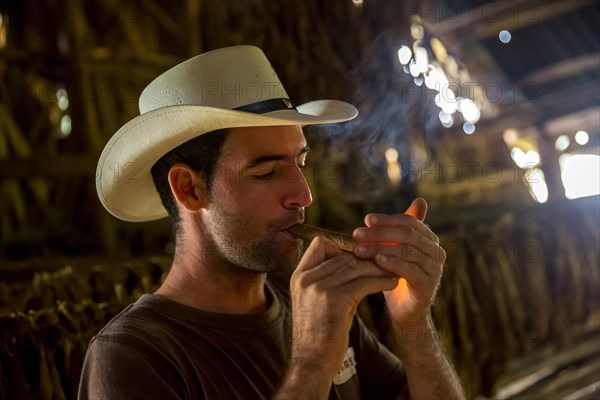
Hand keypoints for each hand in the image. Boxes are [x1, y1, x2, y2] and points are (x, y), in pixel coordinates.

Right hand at [289, 236, 397, 376]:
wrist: (312, 362)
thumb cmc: (319, 332)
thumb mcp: (317, 300)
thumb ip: (330, 279)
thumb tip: (356, 262)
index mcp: (299, 275)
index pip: (320, 244)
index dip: (341, 247)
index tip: (358, 258)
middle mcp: (307, 278)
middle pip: (344, 255)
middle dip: (367, 259)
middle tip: (387, 261)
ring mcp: (319, 288)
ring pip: (356, 266)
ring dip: (379, 268)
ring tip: (393, 271)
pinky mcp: (335, 300)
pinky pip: (364, 282)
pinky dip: (381, 281)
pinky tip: (392, 283)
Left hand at [352, 198, 445, 324]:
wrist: (404, 309)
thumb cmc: (396, 275)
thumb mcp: (392, 252)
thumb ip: (387, 235)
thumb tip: (369, 217)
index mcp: (429, 239)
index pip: (409, 222)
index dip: (387, 220)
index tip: (367, 220)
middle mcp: (436, 251)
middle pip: (408, 234)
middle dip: (380, 233)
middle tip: (358, 234)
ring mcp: (434, 268)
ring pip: (407, 251)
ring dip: (380, 248)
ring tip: (360, 249)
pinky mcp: (428, 285)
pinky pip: (410, 270)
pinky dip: (392, 263)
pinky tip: (377, 260)